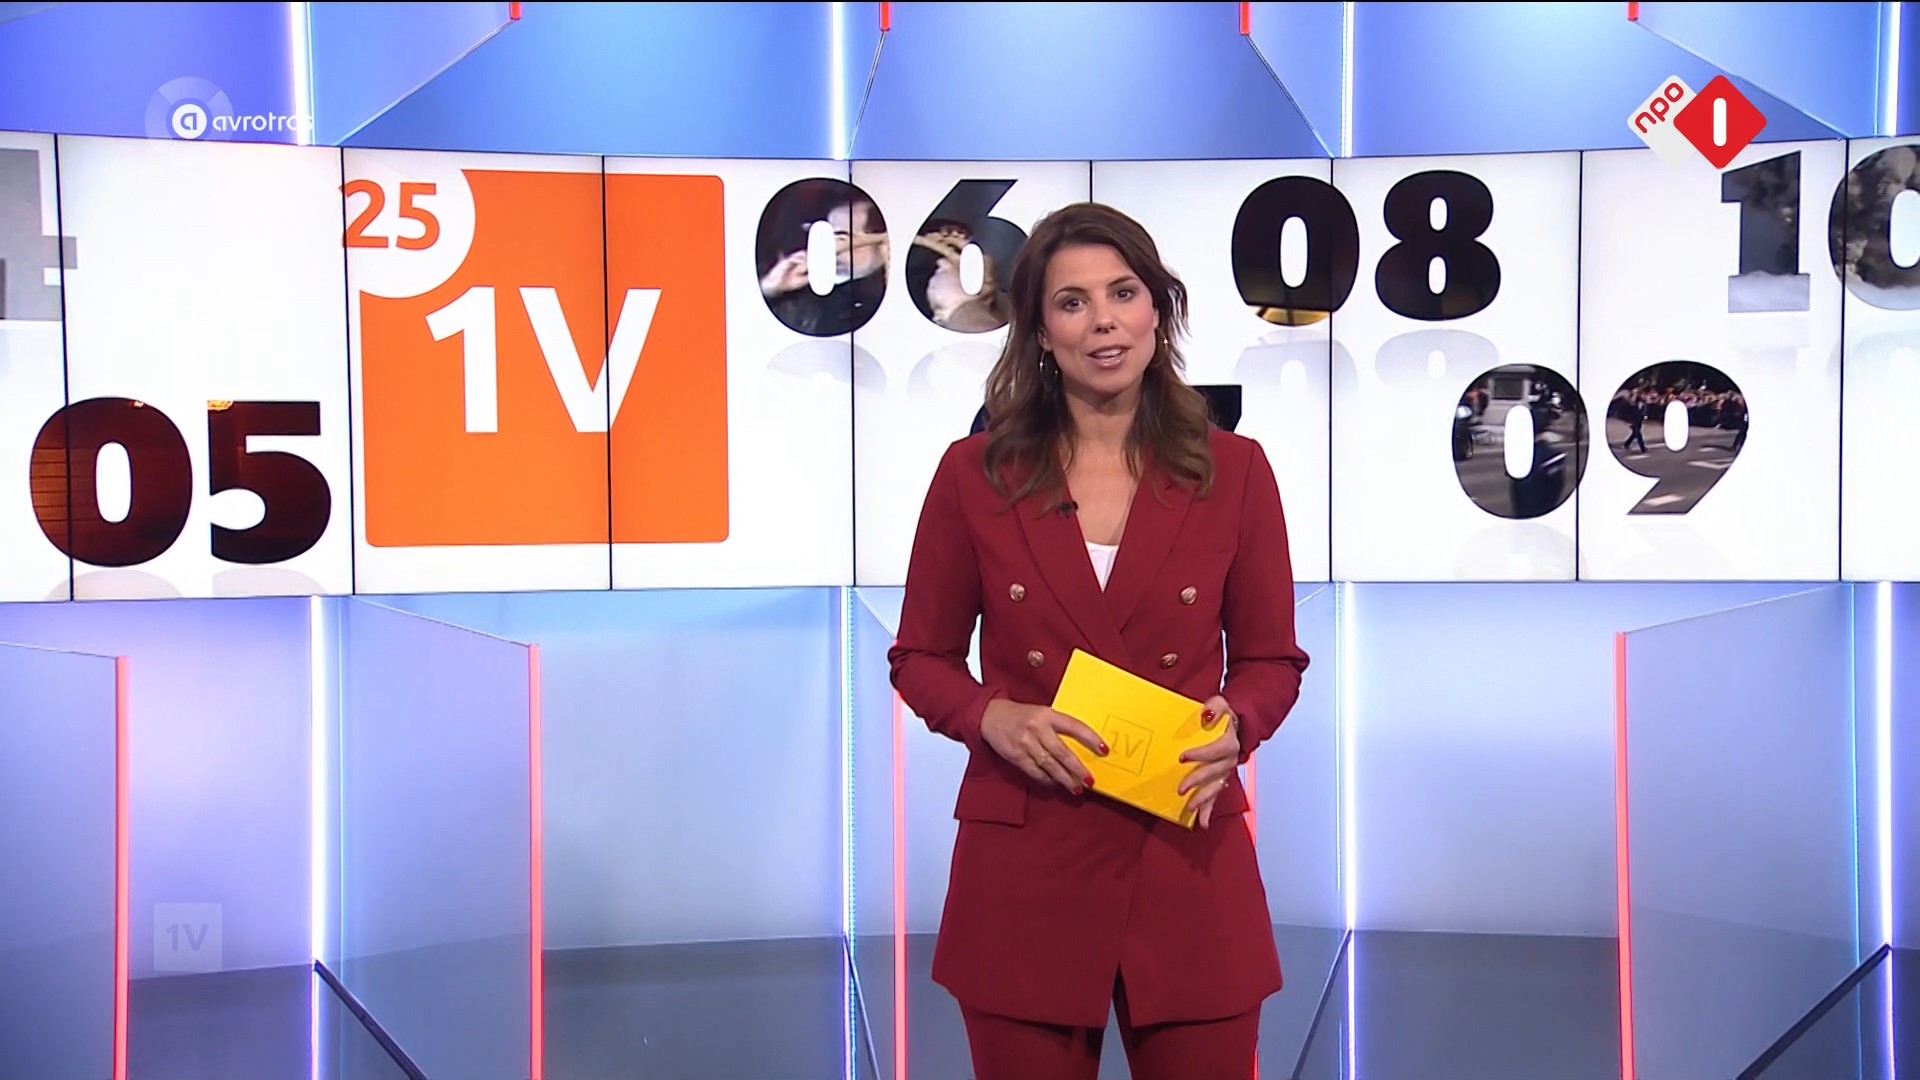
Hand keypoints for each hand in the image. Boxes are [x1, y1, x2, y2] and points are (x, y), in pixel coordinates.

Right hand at [981, 699, 1107, 793]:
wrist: (990, 715)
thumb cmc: (1021, 715)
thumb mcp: (1041, 713)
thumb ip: (1058, 726)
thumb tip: (1080, 747)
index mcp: (1047, 714)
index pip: (1075, 727)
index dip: (1091, 739)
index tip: (1104, 750)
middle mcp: (1037, 728)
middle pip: (1063, 753)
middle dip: (1078, 769)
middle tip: (1090, 781)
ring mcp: (1026, 743)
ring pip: (1050, 766)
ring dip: (1065, 780)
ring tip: (1076, 789)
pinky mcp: (1016, 756)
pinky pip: (1035, 772)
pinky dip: (1047, 781)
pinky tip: (1055, 784)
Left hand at [1177, 695, 1241, 828]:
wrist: (1240, 722)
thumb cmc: (1228, 714)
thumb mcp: (1222, 704)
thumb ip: (1215, 707)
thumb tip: (1206, 714)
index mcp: (1230, 742)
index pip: (1217, 750)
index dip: (1201, 754)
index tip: (1184, 757)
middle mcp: (1230, 759)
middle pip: (1214, 772)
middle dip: (1198, 781)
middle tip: (1181, 788)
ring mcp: (1226, 770)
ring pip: (1216, 787)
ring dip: (1203, 799)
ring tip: (1190, 808)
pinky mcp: (1221, 777)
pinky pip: (1216, 795)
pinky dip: (1209, 809)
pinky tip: (1202, 822)